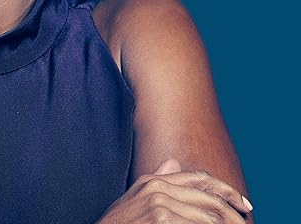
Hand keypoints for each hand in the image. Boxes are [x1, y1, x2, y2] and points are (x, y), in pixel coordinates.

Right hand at [96, 157, 253, 222]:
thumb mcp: (135, 199)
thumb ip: (157, 181)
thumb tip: (174, 162)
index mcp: (153, 180)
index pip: (200, 178)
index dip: (227, 190)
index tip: (245, 205)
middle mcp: (157, 186)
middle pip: (209, 197)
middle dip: (233, 214)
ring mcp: (158, 202)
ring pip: (208, 215)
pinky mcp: (160, 218)